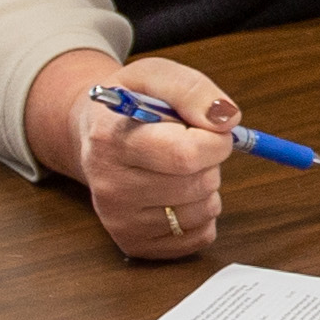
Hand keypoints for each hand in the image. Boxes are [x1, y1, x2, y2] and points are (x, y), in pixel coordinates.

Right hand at [46, 50, 236, 260]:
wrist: (93, 134)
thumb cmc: (130, 104)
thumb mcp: (155, 75)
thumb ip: (192, 90)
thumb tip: (226, 119)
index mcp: (111, 139)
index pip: (186, 155)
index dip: (215, 141)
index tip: (211, 128)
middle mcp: (110, 186)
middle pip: (199, 184)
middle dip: (210, 161)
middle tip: (187, 144)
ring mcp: (120, 221)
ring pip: (204, 211)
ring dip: (206, 186)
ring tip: (177, 167)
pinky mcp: (135, 244)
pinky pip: (200, 236)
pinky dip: (201, 214)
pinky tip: (176, 192)